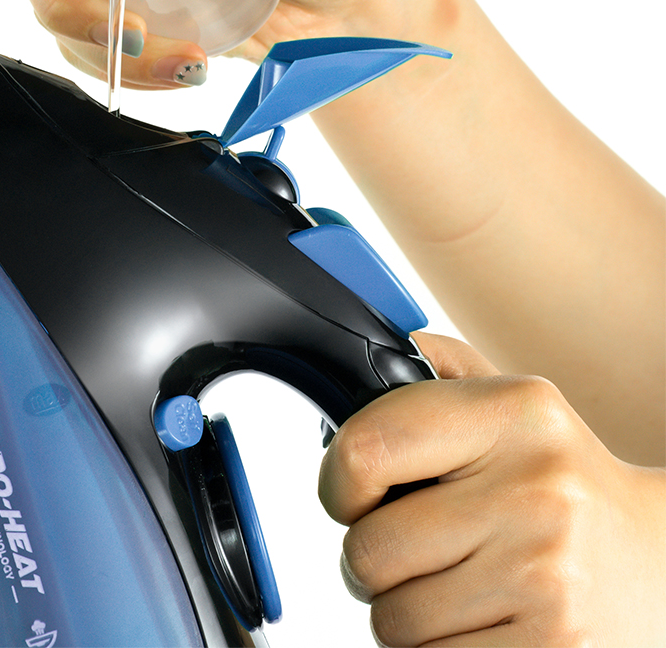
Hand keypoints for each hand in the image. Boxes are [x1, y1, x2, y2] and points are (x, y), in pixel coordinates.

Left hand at [319, 332, 665, 646]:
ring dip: (404, 608)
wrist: (656, 559)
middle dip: (372, 555)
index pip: (366, 449)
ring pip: (393, 618)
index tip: (349, 492)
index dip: (336, 480)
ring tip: (452, 579)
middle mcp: (535, 491)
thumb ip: (435, 368)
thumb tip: (368, 351)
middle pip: (368, 550)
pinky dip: (438, 647)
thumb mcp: (510, 402)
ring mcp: (546, 577)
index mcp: (513, 414)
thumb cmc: (562, 480)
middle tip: (412, 545)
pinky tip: (476, 615)